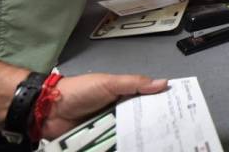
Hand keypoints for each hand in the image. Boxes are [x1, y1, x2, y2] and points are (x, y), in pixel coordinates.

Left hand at [40, 74, 167, 139]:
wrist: (50, 110)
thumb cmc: (81, 91)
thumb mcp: (109, 83)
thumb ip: (134, 83)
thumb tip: (164, 83)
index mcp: (123, 96)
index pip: (147, 102)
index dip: (160, 108)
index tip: (177, 116)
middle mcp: (118, 113)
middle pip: (140, 123)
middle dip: (151, 129)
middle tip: (168, 136)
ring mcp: (109, 129)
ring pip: (128, 137)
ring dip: (137, 141)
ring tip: (157, 144)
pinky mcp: (100, 142)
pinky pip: (114, 146)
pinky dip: (122, 147)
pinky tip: (136, 148)